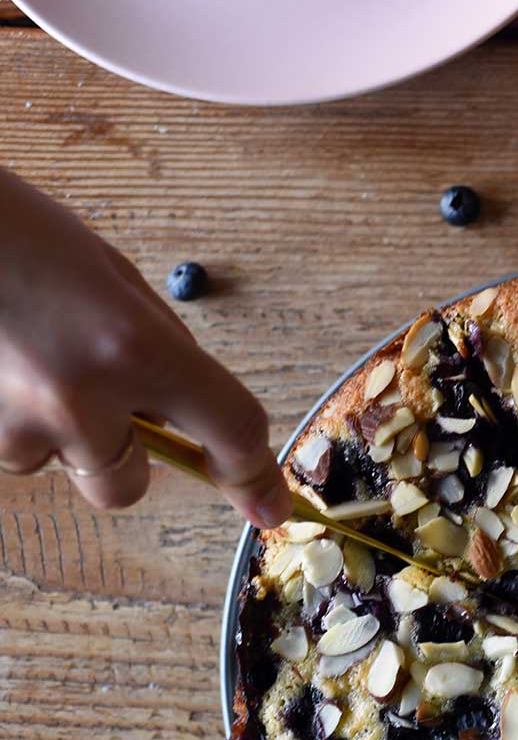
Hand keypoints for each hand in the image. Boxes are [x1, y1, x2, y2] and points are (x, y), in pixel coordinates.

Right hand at [0, 169, 288, 525]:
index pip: (228, 428)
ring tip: (29, 358)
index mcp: (135, 347)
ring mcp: (13, 423)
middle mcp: (79, 400)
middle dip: (127, 456)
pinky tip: (2, 363)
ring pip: (63, 468)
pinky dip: (16, 420)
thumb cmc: (16, 234)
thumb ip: (159, 344)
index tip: (270, 505)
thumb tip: (186, 404)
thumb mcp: (112, 275)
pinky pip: (15, 451)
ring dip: (61, 435)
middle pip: (130, 485)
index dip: (254, 474)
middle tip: (101, 398)